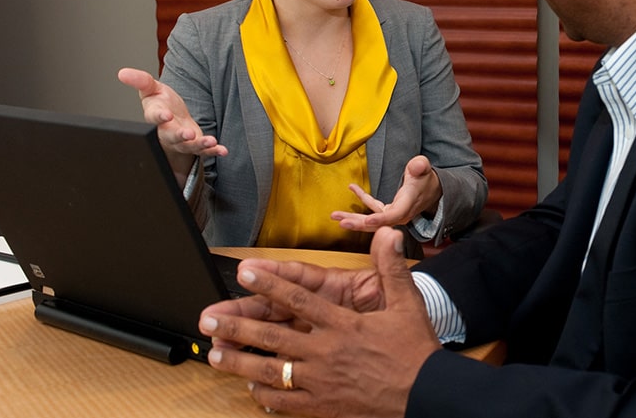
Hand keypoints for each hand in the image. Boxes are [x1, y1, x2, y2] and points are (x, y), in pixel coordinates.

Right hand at [117, 68, 226, 176]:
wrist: (172, 119)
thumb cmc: (161, 104)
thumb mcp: (151, 88)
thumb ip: (140, 81)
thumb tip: (123, 73)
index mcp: (155, 116)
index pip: (154, 118)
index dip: (159, 117)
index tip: (165, 115)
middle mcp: (167, 131)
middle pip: (171, 136)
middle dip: (179, 136)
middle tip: (188, 134)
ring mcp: (182, 141)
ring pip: (188, 146)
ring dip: (199, 145)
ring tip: (210, 141)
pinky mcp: (195, 145)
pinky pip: (204, 151)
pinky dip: (213, 151)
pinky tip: (222, 150)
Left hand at [199, 227, 440, 417]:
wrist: (426, 394)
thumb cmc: (415, 350)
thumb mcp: (407, 304)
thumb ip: (391, 268)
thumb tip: (388, 234)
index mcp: (342, 325)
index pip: (298, 299)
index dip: (269, 285)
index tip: (245, 273)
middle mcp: (325, 352)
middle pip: (273, 337)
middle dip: (237, 327)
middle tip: (209, 320)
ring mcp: (321, 381)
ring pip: (271, 371)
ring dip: (239, 362)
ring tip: (213, 355)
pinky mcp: (323, 405)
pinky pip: (286, 403)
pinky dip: (265, 397)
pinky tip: (250, 389)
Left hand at [335, 155, 441, 230]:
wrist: (433, 190)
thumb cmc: (426, 179)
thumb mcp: (424, 170)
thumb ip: (420, 166)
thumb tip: (417, 165)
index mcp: (407, 204)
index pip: (394, 215)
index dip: (380, 219)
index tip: (367, 221)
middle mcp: (399, 214)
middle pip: (378, 224)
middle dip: (359, 225)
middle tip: (342, 223)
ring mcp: (393, 214)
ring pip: (372, 220)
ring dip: (354, 219)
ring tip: (336, 216)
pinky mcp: (389, 211)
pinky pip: (373, 209)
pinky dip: (362, 200)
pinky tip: (352, 188)